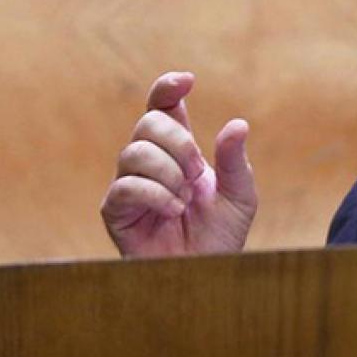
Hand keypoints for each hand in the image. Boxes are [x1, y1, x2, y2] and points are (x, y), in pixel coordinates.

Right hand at [100, 72, 256, 256]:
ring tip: (185, 198)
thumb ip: (234, 161)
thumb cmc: (221, 234)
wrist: (206, 274)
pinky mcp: (116, 211)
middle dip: (178, 141)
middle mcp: (150, 160)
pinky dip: (154, 193)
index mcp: (178, 149)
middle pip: (148, 122)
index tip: (187, 82)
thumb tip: (238, 124)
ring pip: (134, 152)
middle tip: (197, 170)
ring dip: (168, 171)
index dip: (167, 88)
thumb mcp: (240, 194)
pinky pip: (125, 187)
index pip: (162, 106)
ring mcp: (130, 183)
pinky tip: (173, 209)